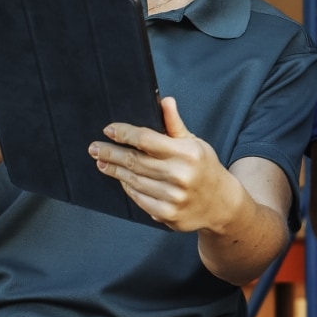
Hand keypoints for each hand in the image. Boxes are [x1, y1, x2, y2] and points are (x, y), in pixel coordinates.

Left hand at [90, 97, 242, 232]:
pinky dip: (127, 187)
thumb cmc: (205, 168)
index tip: (109, 130)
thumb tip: (165, 100)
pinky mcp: (167, 215)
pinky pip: (139, 198)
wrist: (221, 204)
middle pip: (134, 161)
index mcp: (187, 153)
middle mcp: (180, 176)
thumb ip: (175, 124)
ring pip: (133, 180)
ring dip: (114, 170)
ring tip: (102, 161)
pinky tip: (120, 179)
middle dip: (110, 153)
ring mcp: (173, 198)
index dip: (124, 134)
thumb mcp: (195, 143)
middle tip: (94, 148)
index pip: (146, 140)